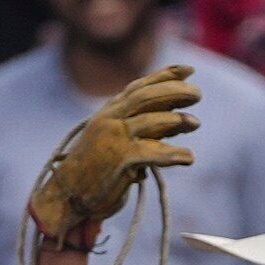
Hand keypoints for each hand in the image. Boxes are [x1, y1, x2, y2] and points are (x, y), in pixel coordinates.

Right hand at [25, 60, 199, 246]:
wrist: (67, 195)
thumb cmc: (96, 171)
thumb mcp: (118, 141)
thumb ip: (144, 129)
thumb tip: (179, 121)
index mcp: (110, 112)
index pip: (139, 87)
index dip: (165, 76)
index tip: (189, 70)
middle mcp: (110, 119)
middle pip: (146, 97)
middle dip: (174, 91)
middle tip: (197, 94)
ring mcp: (113, 138)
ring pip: (150, 120)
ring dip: (176, 120)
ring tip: (195, 123)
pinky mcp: (119, 160)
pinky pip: (151, 152)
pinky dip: (173, 154)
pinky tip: (189, 157)